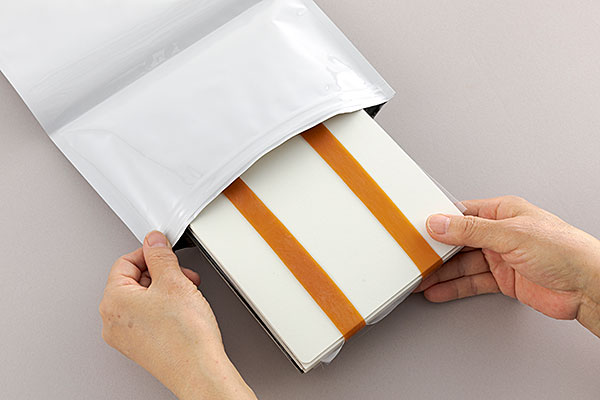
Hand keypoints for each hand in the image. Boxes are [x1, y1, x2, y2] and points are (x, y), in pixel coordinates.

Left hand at [99, 231, 256, 399]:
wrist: (199, 370)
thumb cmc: (184, 336)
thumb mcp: (173, 281)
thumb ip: (160, 255)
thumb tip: (153, 241)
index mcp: (113, 302)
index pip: (124, 262)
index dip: (149, 253)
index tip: (165, 251)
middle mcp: (113, 322)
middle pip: (133, 281)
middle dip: (161, 273)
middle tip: (182, 275)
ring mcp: (126, 337)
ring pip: (143, 299)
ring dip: (166, 290)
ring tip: (187, 294)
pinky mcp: (141, 347)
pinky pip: (148, 317)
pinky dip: (165, 308)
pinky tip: (184, 311)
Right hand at [415, 196, 599, 336]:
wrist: (588, 286)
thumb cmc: (564, 250)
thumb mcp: (510, 234)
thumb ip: (470, 230)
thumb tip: (439, 223)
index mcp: (502, 212)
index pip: (462, 214)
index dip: (439, 222)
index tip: (418, 230)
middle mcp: (500, 233)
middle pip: (459, 241)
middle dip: (437, 251)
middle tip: (415, 258)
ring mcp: (501, 257)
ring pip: (463, 264)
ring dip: (442, 272)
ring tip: (421, 278)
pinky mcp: (504, 280)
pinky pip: (472, 282)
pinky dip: (455, 287)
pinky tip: (439, 289)